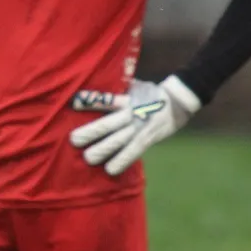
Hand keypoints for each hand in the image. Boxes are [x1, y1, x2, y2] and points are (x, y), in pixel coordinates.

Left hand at [69, 76, 201, 175]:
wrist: (178, 102)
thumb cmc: (150, 93)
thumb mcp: (134, 86)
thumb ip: (118, 86)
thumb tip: (98, 80)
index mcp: (126, 99)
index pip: (105, 99)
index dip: (89, 101)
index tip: (72, 103)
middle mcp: (130, 114)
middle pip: (108, 124)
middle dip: (90, 133)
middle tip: (74, 141)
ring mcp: (139, 128)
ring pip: (118, 141)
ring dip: (103, 150)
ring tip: (88, 158)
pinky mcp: (147, 139)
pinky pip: (133, 152)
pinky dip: (122, 161)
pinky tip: (110, 170)